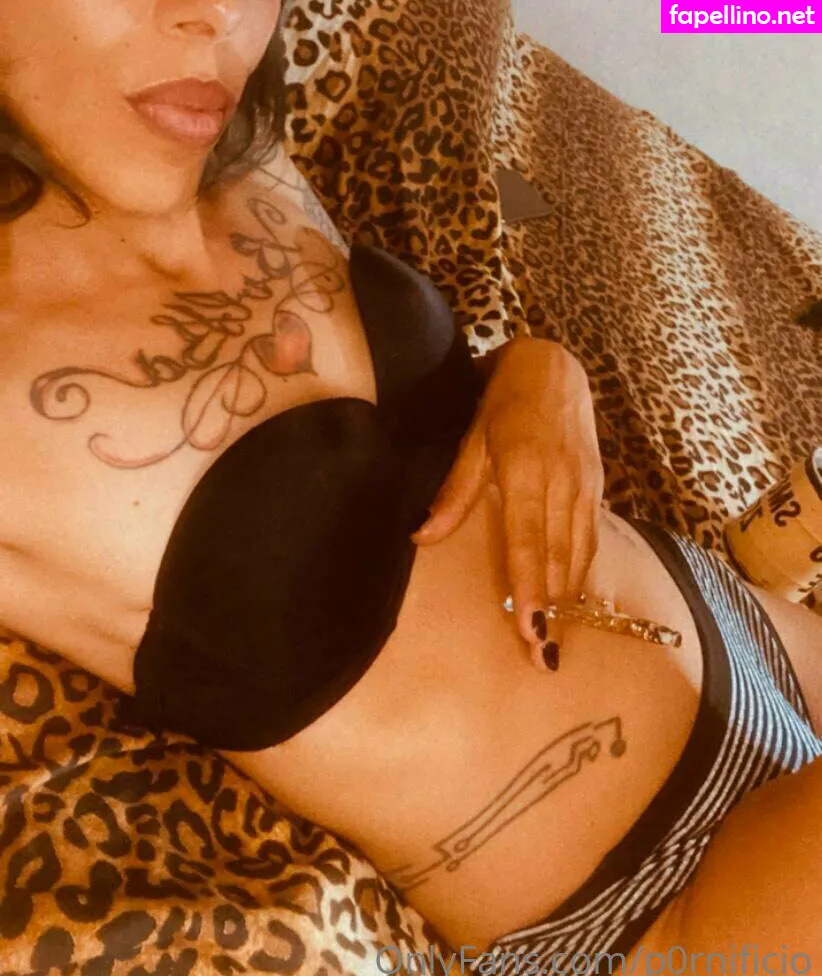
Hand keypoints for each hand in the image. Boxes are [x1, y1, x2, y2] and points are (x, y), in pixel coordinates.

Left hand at [410, 338, 604, 668]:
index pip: (528, 541)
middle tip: (543, 656)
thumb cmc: (503, 400)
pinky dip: (582, 569)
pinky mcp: (598, 484)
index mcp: (525, 470)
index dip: (529, 588)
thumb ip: (455, 491)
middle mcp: (561, 482)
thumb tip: (423, 536)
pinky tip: (574, 595)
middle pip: (558, 557)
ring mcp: (585, 484)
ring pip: (579, 551)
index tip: (530, 629)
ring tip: (558, 638)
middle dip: (552, 608)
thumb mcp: (473, 438)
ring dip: (569, 597)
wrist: (555, 367)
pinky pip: (591, 536)